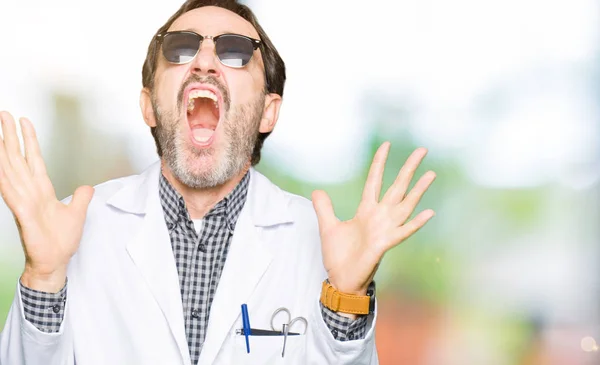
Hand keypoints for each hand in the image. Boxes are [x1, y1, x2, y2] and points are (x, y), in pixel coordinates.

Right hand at [0, 112, 93, 292]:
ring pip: (11, 170)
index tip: (24, 121)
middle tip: (3, 114)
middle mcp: (29, 192)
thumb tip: (87, 187)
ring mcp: (24, 202)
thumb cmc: (60, 241)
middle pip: (17, 158)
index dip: (29, 140)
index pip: (33, 159)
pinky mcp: (23, 214)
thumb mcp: (77, 214)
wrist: (54, 262)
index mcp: (41, 190)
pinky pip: (11, 193)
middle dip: (10, 136)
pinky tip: (1, 165)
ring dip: (4, 151)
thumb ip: (81, 198)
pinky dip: (5, 179)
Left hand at [312, 142, 435, 297]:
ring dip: (418, 190)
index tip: (387, 145)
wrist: (341, 279)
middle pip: (396, 187)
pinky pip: (403, 232)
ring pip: (405, 205)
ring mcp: (384, 230)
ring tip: (431, 174)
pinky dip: (415, 223)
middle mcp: (379, 217)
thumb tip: (317, 190)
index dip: (379, 163)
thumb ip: (324, 208)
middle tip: (422, 150)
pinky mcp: (384, 244)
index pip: (374, 181)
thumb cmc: (338, 256)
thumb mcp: (327, 227)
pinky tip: (428, 212)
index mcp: (366, 211)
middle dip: (408, 168)